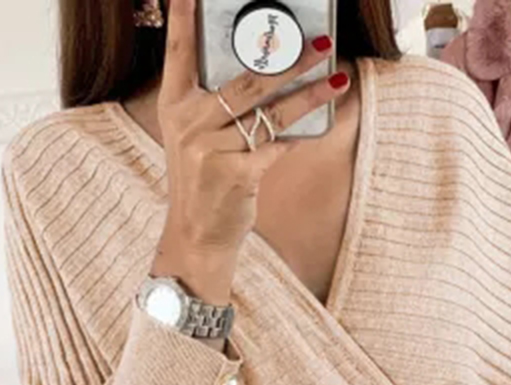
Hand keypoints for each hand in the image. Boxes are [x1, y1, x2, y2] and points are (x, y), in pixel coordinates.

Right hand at [152, 0, 347, 297]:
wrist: (196, 236)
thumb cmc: (204, 182)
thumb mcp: (196, 139)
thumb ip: (216, 108)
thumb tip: (266, 74)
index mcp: (174, 106)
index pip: (179, 53)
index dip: (183, 19)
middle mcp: (189, 123)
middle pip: (246, 81)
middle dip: (289, 61)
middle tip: (320, 43)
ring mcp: (211, 150)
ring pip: (270, 114)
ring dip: (308, 96)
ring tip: (336, 80)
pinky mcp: (235, 175)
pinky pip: (276, 147)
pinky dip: (296, 139)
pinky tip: (319, 126)